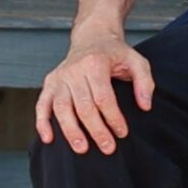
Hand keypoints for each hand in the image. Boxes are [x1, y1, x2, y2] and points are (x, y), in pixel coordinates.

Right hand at [34, 28, 152, 154]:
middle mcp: (74, 70)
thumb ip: (144, 82)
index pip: (103, 97)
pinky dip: (42, 123)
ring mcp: (59, 77)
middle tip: (107, 148)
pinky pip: (42, 105)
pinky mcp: (49, 83)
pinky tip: (49, 139)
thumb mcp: (137, 61)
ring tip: (82, 149)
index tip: (122, 133)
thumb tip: (145, 106)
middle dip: (95, 130)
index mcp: (95, 63)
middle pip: (83, 106)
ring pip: (61, 108)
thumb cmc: (116, 54)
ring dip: (70, 131)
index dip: (113, 118)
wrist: (92, 38)